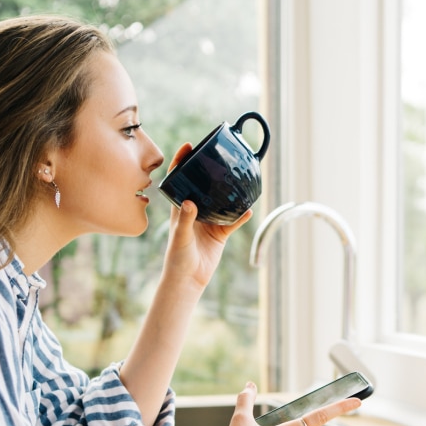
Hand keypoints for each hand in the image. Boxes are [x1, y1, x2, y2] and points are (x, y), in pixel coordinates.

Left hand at [162, 143, 251, 289]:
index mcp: (180, 208)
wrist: (188, 279)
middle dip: (209, 171)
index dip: (181, 162)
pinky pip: (233, 221)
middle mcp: (195, 211)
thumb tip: (190, 202)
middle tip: (217, 156)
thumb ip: (184, 219)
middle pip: (202, 186)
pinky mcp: (220, 234)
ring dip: (229, 192)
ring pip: (221, 202)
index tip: (188, 146)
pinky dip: (241, 216)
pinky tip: (248, 209)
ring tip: (238, 178)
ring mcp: (208, 221)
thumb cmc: (177, 257)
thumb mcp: (180, 236)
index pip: (179, 180)